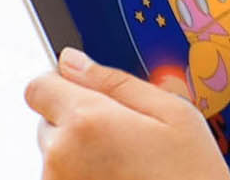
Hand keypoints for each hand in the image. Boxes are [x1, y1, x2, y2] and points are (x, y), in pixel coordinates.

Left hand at [24, 47, 228, 179]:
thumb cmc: (189, 174)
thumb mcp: (173, 113)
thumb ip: (115, 81)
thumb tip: (73, 61)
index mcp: (88, 120)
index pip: (39, 86)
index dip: (64, 85)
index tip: (88, 94)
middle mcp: (61, 153)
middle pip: (48, 119)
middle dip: (79, 120)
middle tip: (123, 135)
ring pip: (56, 150)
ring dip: (80, 150)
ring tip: (124, 163)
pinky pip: (62, 175)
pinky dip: (82, 173)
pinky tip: (117, 178)